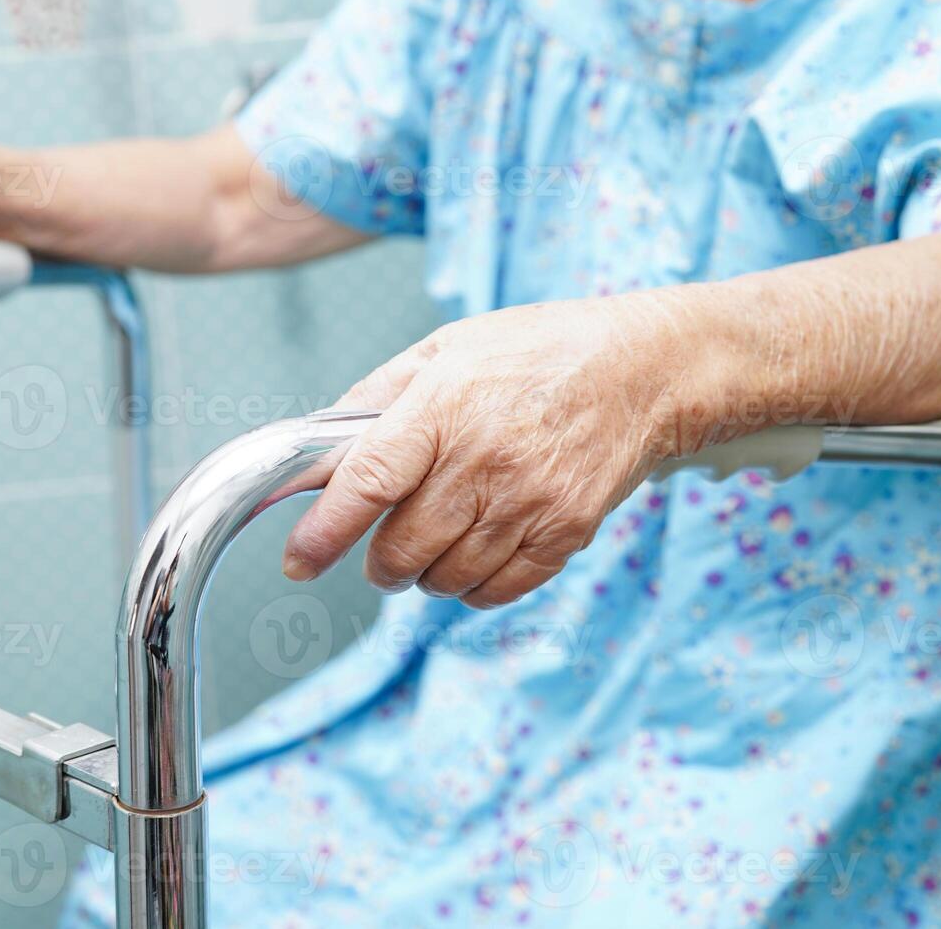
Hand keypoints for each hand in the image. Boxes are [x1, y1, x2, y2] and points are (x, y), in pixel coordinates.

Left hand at [282, 289, 735, 606]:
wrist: (642, 370)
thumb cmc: (536, 353)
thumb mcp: (445, 348)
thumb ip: (376, 397)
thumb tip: (318, 448)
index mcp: (443, 406)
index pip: (368, 483)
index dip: (324, 532)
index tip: (298, 562)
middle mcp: (484, 460)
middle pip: (403, 548)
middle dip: (380, 562)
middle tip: (383, 549)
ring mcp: (529, 501)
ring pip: (446, 579)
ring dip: (425, 575)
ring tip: (437, 543)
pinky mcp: (566, 532)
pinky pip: (498, 591)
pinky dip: (473, 588)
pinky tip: (476, 556)